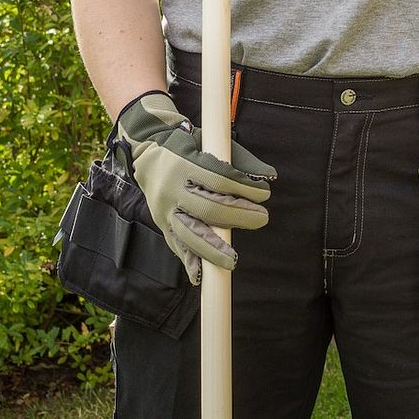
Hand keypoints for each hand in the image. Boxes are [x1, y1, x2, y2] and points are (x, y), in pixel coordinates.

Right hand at [117, 91, 276, 284]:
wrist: (148, 153)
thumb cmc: (190, 147)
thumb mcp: (214, 143)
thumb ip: (243, 161)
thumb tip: (270, 178)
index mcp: (186, 164)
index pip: (220, 180)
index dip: (244, 189)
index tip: (264, 194)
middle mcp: (172, 188)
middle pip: (207, 209)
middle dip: (238, 217)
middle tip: (262, 219)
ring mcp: (164, 209)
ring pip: (188, 233)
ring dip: (213, 249)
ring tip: (232, 261)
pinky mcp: (160, 223)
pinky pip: (175, 245)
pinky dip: (189, 261)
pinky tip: (201, 275)